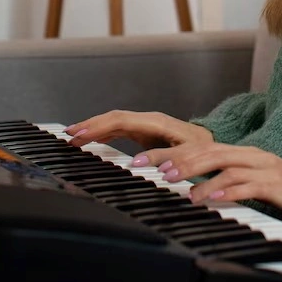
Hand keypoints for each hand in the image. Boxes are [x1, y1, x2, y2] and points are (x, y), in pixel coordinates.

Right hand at [64, 110, 211, 149]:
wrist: (213, 144)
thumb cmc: (203, 150)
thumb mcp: (190, 156)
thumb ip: (165, 158)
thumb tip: (137, 163)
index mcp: (156, 123)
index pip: (121, 120)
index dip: (99, 126)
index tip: (80, 134)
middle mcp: (148, 120)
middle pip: (113, 118)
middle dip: (90, 125)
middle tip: (68, 135)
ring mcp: (145, 125)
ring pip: (114, 122)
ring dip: (94, 128)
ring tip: (73, 137)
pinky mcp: (144, 132)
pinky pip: (119, 129)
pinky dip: (103, 132)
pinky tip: (91, 138)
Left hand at [140, 139, 281, 217]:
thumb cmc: (279, 189)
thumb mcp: (246, 180)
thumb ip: (222, 178)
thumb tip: (188, 186)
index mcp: (240, 152)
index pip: (201, 147)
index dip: (174, 152)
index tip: (148, 161)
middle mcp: (250, 155)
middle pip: (211, 152)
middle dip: (182, 160)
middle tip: (159, 171)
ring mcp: (264, 168)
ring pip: (228, 167)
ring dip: (204, 179)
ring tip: (184, 190)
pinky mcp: (276, 186)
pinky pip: (251, 186)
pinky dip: (231, 191)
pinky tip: (215, 198)